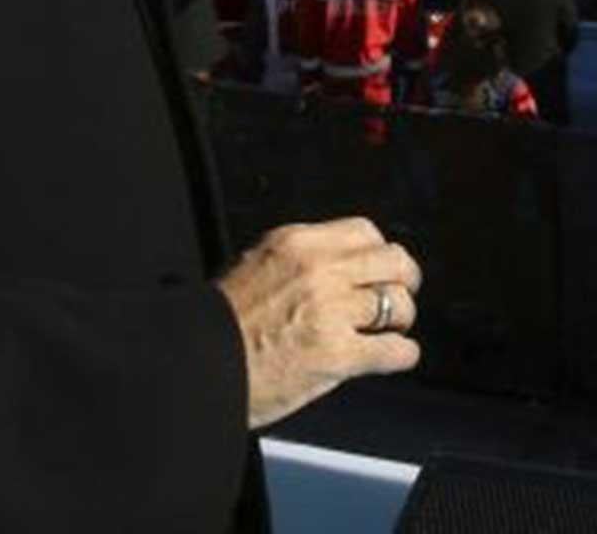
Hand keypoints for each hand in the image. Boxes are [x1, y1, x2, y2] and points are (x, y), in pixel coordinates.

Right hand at [215, 217, 420, 430]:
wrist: (193, 366)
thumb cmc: (215, 325)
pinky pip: (394, 349)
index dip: (379, 252)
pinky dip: (402, 354)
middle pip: (393, 260)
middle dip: (403, 279)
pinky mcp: (337, 354)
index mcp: (296, 242)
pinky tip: (397, 357)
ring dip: (402, 318)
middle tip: (400, 296)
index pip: (363, 231)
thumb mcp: (252, 266)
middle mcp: (319, 269)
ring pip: (398, 302)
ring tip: (394, 329)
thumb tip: (332, 267)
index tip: (380, 267)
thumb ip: (295, 261)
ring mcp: (330, 311)